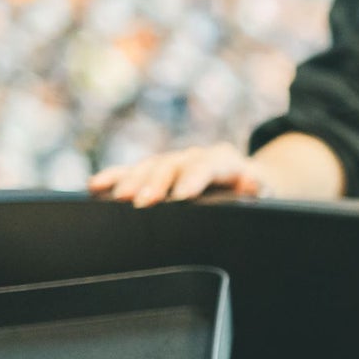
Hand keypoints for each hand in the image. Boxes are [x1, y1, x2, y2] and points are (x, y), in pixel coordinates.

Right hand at [89, 142, 271, 207]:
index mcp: (222, 161)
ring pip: (149, 167)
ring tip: (119, 197)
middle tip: (143, 202)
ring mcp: (172, 162)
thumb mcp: (263, 192)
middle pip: (172, 166)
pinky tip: (96, 186)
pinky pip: (131, 171)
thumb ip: (258, 188)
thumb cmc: (253, 194)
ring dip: (132, 181)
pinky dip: (114, 177)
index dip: (193, 178)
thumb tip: (252, 183)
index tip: (182, 196)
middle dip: (156, 183)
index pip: (206, 166)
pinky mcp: (154, 170)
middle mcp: (194, 156)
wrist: (245, 183)